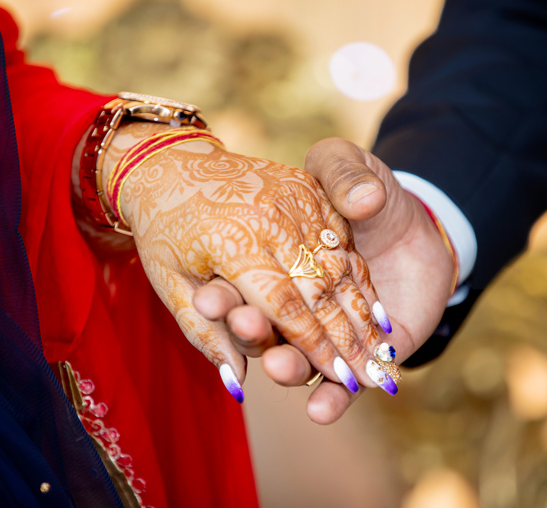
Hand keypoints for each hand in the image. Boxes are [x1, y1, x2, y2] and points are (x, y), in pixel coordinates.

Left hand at [100, 125, 389, 400]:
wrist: (171, 161)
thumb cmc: (164, 231)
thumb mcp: (169, 283)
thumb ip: (204, 335)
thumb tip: (239, 385)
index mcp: (234, 243)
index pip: (285, 307)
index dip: (316, 348)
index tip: (343, 382)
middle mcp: (270, 220)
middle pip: (319, 289)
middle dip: (349, 339)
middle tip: (373, 377)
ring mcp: (292, 200)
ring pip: (337, 266)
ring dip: (363, 312)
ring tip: (382, 351)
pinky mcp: (307, 188)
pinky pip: (340, 239)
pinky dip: (360, 276)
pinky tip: (378, 308)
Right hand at [194, 138, 453, 421]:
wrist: (416, 231)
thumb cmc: (371, 192)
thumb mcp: (348, 165)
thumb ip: (344, 173)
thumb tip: (364, 200)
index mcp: (271, 263)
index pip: (244, 286)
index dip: (228, 292)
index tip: (209, 292)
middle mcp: (291, 305)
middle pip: (267, 327)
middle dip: (252, 328)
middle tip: (241, 324)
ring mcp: (323, 337)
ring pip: (297, 360)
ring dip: (286, 367)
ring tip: (279, 366)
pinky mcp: (357, 358)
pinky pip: (342, 388)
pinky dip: (333, 401)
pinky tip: (322, 412)